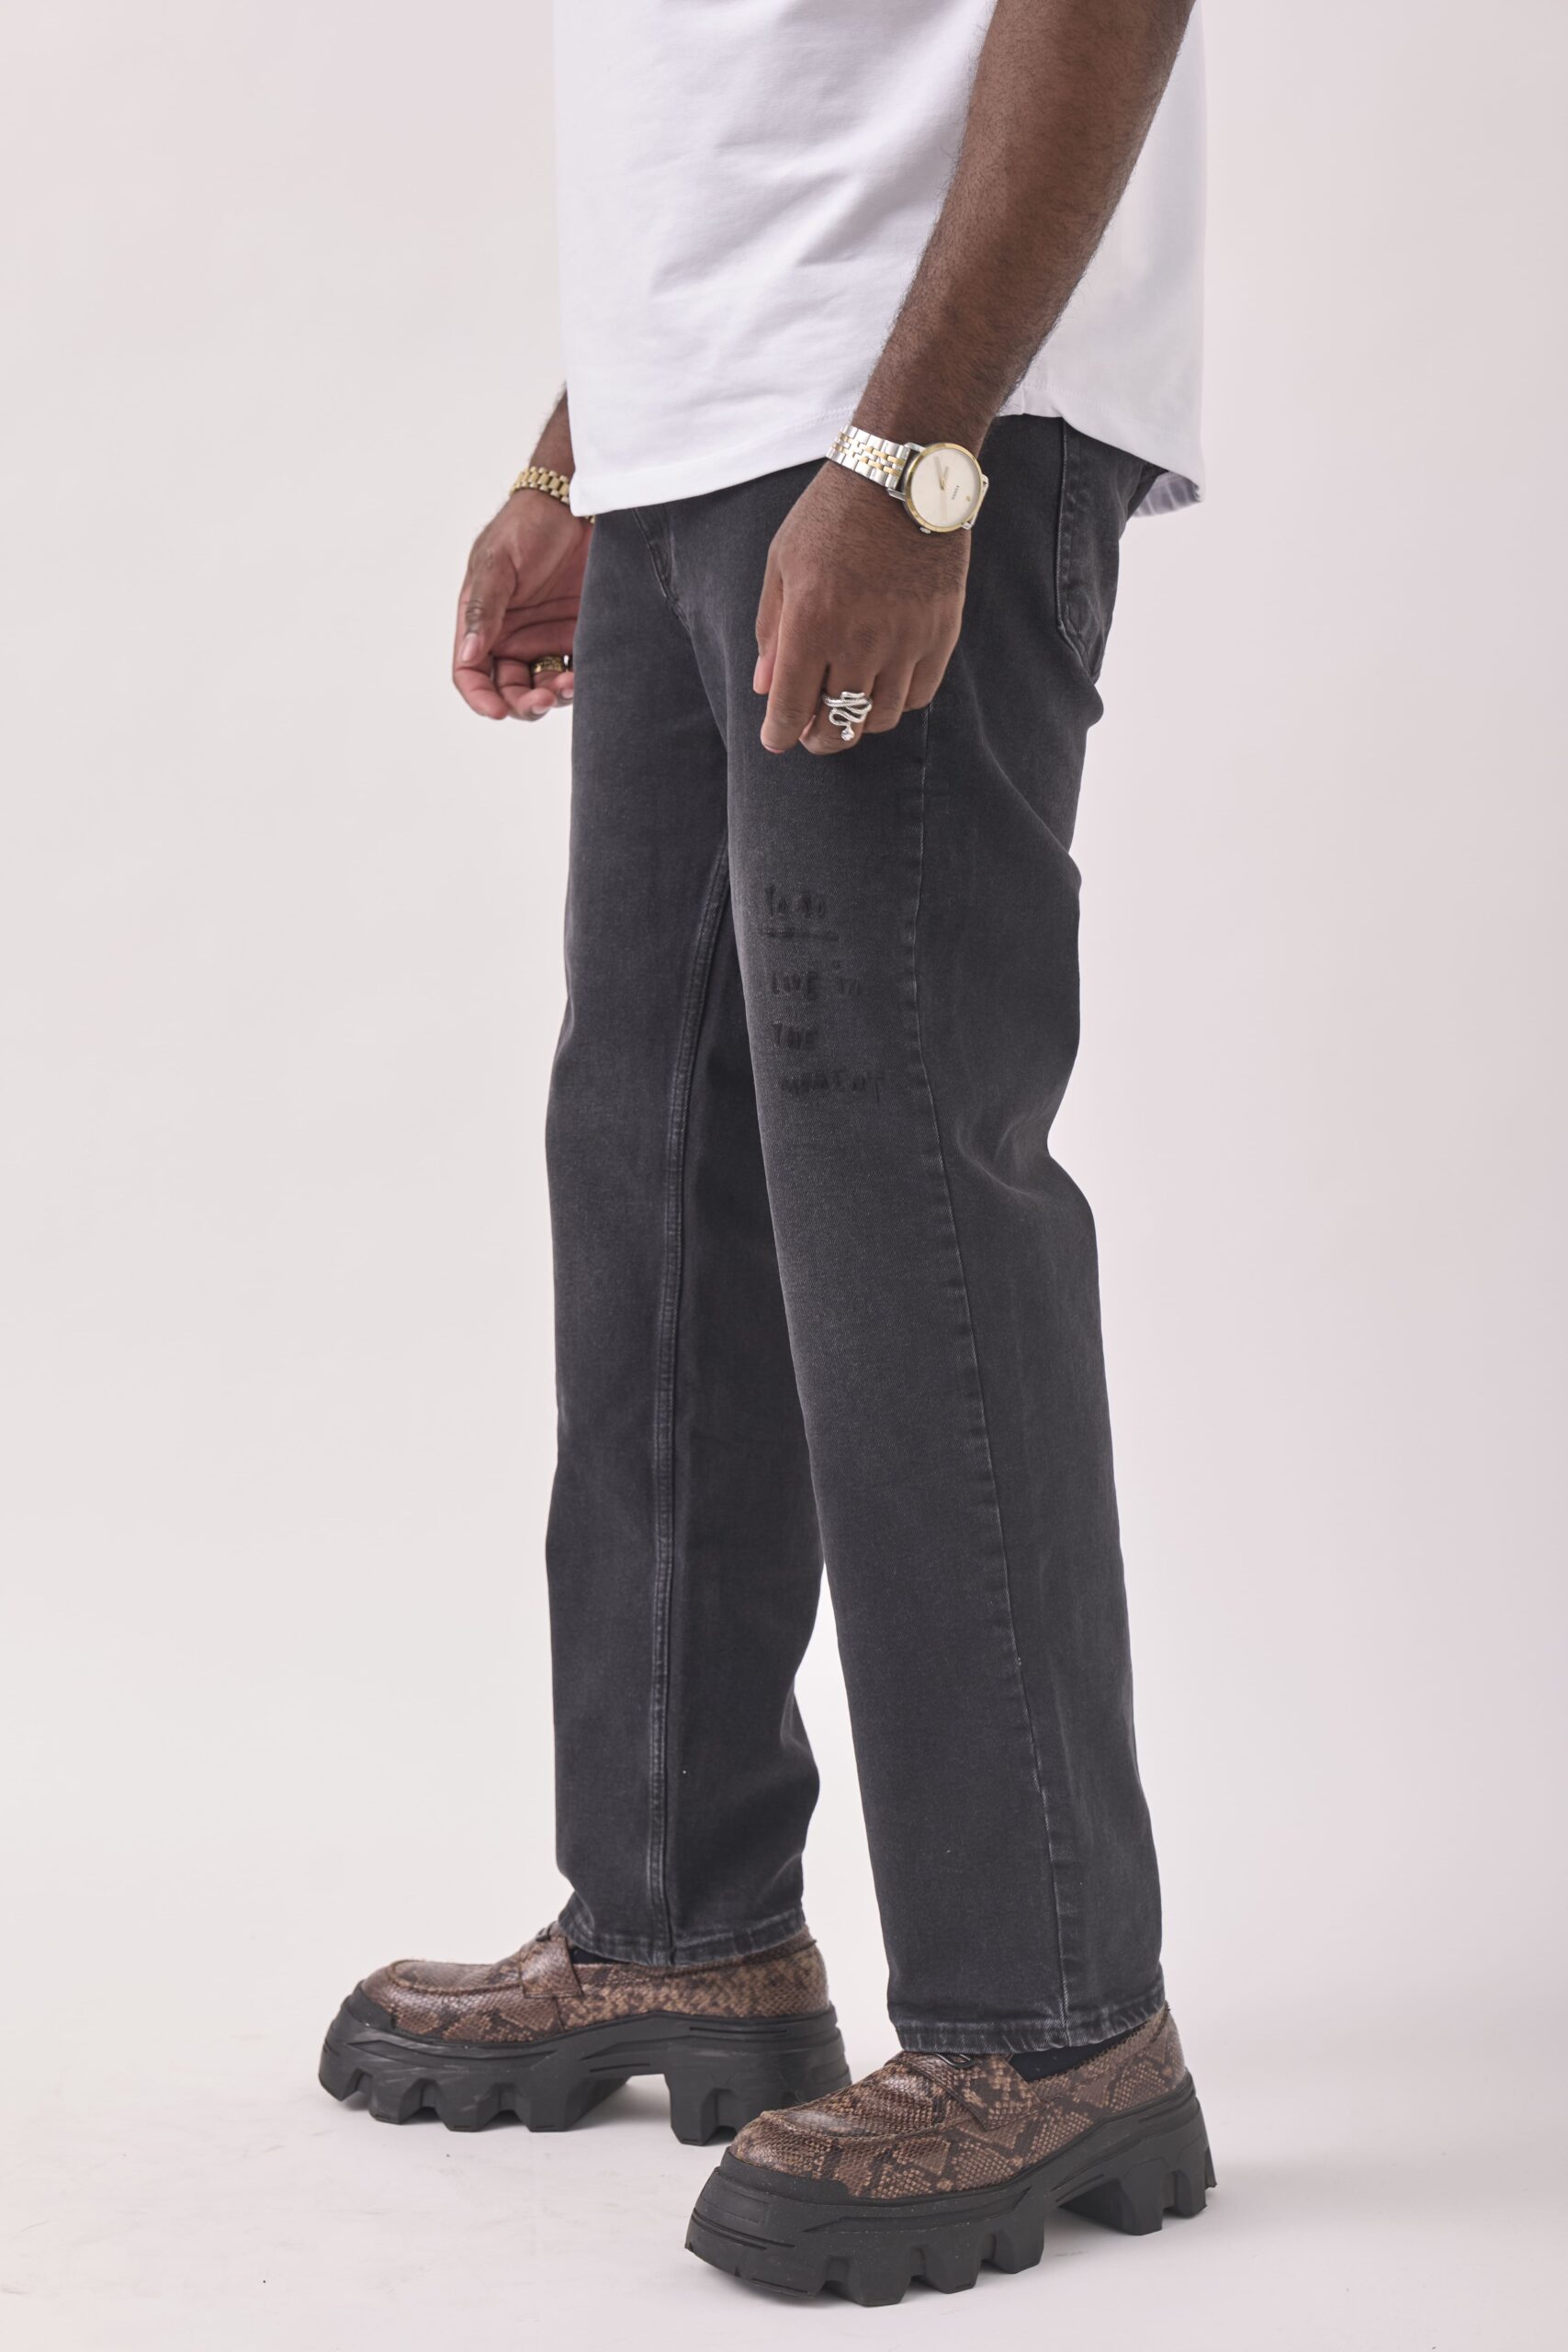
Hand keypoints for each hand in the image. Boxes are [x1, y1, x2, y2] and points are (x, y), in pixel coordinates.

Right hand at [453, 491, 590, 721]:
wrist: (575, 505)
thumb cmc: (526, 525)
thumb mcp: (497, 563)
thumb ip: (484, 609)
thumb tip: (470, 654)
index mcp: (482, 623)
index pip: (470, 674)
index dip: (480, 699)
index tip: (498, 711)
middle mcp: (510, 638)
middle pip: (508, 690)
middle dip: (523, 704)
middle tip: (543, 699)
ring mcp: (544, 639)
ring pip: (542, 687)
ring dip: (552, 696)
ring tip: (567, 685)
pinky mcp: (575, 637)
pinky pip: (574, 673)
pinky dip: (578, 683)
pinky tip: (583, 678)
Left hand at [753, 463, 968, 754]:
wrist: (903, 475)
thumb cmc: (832, 515)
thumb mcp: (784, 564)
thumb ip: (772, 631)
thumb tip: (766, 690)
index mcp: (811, 622)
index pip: (791, 708)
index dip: (780, 733)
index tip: (777, 738)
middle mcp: (859, 640)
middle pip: (839, 724)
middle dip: (819, 738)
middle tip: (811, 733)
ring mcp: (906, 640)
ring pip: (880, 717)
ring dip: (858, 720)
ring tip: (846, 704)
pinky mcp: (941, 633)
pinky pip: (917, 695)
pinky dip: (895, 701)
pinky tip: (882, 685)